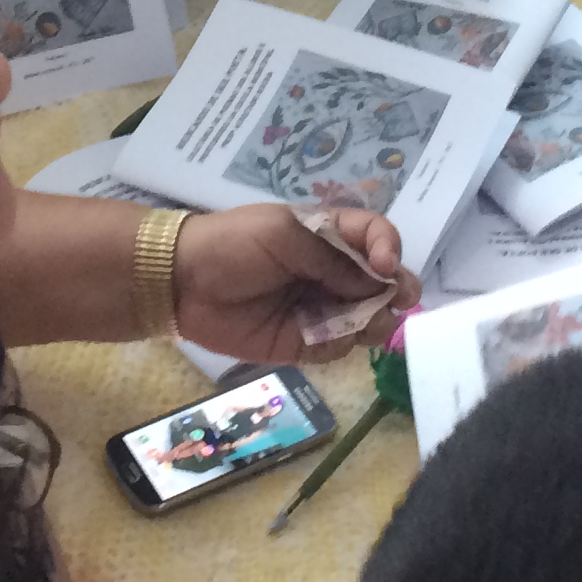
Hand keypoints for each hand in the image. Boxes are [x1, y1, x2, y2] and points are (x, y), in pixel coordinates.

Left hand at [173, 203, 417, 364]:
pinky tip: (323, 336)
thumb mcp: (284, 234)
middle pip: (383, 283)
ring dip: (374, 321)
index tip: (386, 265)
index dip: (390, 249)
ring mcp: (323, 308)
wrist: (184, 282)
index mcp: (330, 235)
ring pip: (370, 319)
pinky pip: (340, 347)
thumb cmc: (234, 243)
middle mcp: (334, 271)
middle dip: (397, 291)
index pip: (377, 237)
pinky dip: (340, 343)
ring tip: (362, 322)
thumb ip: (332, 256)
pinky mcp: (307, 343)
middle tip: (398, 303)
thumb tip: (377, 278)